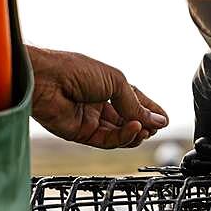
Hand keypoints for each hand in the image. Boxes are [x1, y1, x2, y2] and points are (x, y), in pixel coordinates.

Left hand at [28, 46, 167, 148]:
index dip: (151, 111)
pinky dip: (123, 136)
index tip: (165, 120)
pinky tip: (134, 128)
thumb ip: (136, 105)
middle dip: (145, 124)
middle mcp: (100, 104)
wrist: (44, 79)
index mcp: (107, 86)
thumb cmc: (74, 70)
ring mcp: (91, 119)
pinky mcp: (82, 134)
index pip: (134, 101)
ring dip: (136, 132)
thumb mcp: (116, 82)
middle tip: (156, 126)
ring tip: (146, 129)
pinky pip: (108, 140)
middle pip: (128, 120)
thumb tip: (157, 122)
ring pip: (120, 133)